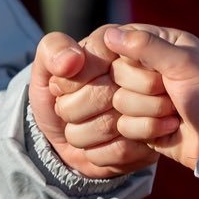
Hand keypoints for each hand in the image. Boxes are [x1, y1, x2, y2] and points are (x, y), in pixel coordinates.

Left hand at [30, 25, 158, 177]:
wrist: (64, 136)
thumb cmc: (56, 96)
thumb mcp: (45, 68)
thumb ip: (53, 51)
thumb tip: (73, 59)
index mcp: (115, 45)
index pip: (94, 62)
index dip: (70, 83)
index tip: (58, 89)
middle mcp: (140, 71)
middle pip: (104, 95)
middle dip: (72, 110)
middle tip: (65, 112)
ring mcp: (152, 106)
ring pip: (114, 125)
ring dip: (83, 134)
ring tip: (78, 127)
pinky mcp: (153, 138)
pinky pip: (123, 150)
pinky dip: (98, 153)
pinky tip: (93, 145)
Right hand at [102, 24, 198, 168]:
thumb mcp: (182, 63)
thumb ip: (145, 45)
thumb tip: (109, 33)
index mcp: (161, 43)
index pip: (121, 40)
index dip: (128, 56)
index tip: (149, 68)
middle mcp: (148, 67)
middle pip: (116, 73)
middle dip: (146, 88)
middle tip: (171, 91)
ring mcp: (142, 96)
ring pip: (117, 101)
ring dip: (150, 110)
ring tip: (174, 112)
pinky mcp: (139, 122)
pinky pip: (123, 124)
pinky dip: (149, 128)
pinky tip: (170, 128)